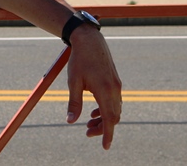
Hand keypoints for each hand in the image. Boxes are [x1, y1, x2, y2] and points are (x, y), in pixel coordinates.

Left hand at [66, 26, 121, 148]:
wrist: (89, 40)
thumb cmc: (79, 60)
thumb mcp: (73, 82)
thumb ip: (74, 103)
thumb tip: (70, 121)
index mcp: (105, 91)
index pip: (109, 120)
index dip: (107, 135)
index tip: (105, 146)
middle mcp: (114, 89)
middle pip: (113, 117)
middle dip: (103, 128)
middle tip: (87, 132)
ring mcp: (116, 85)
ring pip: (115, 109)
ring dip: (104, 118)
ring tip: (89, 122)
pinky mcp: (115, 80)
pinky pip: (115, 101)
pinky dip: (107, 109)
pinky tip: (94, 110)